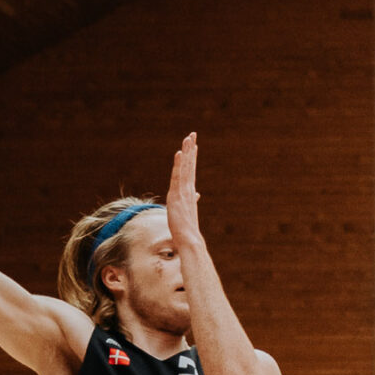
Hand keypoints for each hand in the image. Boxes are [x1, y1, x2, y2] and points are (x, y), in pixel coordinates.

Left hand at [165, 132, 200, 246]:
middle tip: (193, 134)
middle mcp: (188, 189)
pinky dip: (179, 164)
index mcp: (189, 192)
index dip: (192, 157)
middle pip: (190, 165)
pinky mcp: (176, 196)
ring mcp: (183, 192)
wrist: (189, 240)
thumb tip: (197, 194)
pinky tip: (179, 153)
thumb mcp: (188, 211)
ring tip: (188, 138)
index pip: (190, 170)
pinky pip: (178, 176)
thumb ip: (192, 200)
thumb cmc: (187, 229)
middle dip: (191, 149)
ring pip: (185, 167)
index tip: (193, 144)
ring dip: (187, 152)